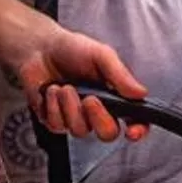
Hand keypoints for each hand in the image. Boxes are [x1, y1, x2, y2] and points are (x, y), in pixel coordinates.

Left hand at [5, 23, 150, 141]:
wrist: (39, 49)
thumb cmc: (73, 50)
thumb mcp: (101, 55)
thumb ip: (120, 75)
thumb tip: (141, 93)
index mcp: (116, 96)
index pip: (136, 120)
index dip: (138, 130)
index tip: (132, 131)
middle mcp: (99, 111)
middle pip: (108, 133)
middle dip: (99, 118)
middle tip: (90, 99)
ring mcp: (76, 119)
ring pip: (80, 130)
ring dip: (70, 106)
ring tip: (64, 87)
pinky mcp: (55, 121)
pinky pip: (58, 125)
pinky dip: (53, 105)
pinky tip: (51, 90)